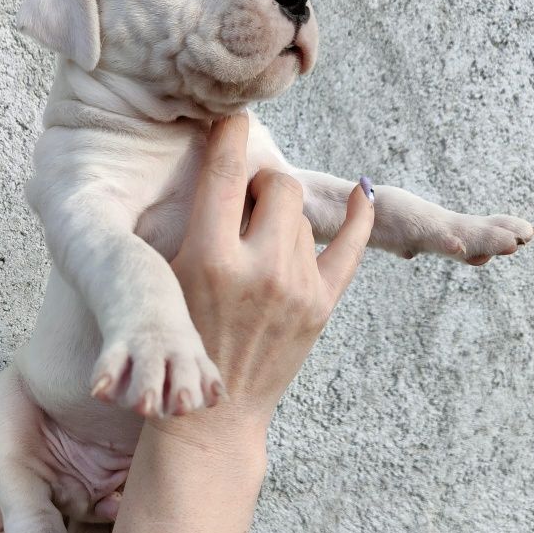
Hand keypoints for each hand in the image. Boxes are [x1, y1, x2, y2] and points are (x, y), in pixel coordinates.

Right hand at [168, 112, 374, 438]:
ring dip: (282, 217)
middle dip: (262, 183)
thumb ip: (196, 223)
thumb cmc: (181, 340)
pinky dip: (361, 217)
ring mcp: (296, 288)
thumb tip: (225, 164)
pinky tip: (364, 193)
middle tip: (243, 203)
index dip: (231, 133)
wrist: (213, 412)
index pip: (228, 169)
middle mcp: (259, 267)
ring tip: (258, 247)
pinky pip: (350, 248)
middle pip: (278, 184)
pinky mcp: (321, 307)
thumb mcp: (169, 278)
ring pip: (302, 216)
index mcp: (209, 256)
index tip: (231, 120)